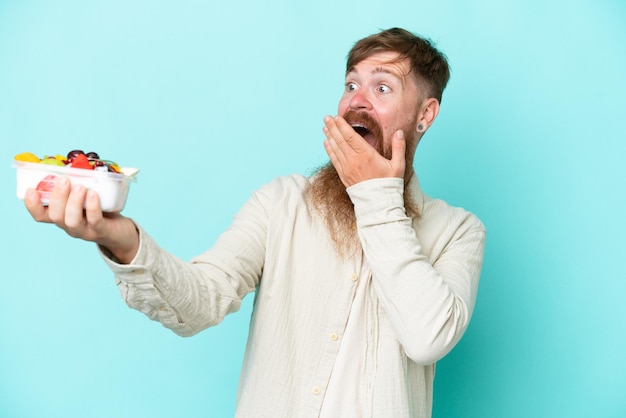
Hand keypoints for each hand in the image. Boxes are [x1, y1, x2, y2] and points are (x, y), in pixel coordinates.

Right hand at [24, 176, 138, 262]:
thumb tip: (74, 161)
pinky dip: (92, 207)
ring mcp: (85, 231)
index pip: (40, 215)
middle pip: (55, 216)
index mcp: (62, 216)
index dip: (32, 205)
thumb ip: (77, 184)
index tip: (30, 190)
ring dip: (73, 202)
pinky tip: (93, 194)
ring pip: (71, 221)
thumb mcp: (86, 197)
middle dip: (57, 197)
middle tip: (63, 180)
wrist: (121, 232)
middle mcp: (70, 225)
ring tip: (79, 187)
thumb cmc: (101, 210)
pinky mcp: (102, 231)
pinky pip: (94, 221)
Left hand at [322, 115, 405, 186]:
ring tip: (325, 127)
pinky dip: (329, 150)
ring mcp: (347, 168)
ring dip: (330, 137)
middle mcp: (354, 160)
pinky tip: (326, 143)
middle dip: (333, 128)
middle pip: (340, 140)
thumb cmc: (389, 184)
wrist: (378, 203)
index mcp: (366, 155)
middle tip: (326, 118)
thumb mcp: (398, 165)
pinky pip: (334, 160)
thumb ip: (399, 147)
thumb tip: (399, 132)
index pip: (351, 137)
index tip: (337, 117)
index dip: (343, 126)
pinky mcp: (343, 175)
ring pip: (335, 149)